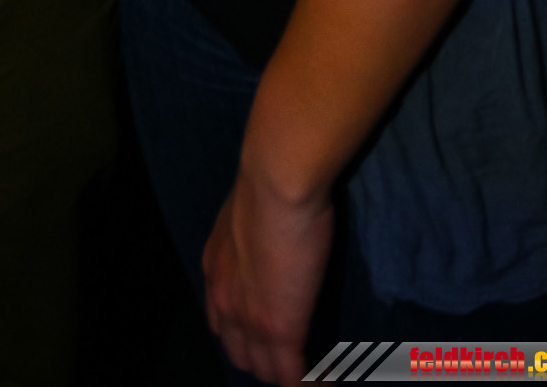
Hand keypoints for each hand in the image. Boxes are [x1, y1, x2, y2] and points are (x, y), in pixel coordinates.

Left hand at [203, 158, 333, 384]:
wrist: (276, 180)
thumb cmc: (268, 182)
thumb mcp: (248, 213)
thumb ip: (254, 234)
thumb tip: (272, 234)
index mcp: (216, 268)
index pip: (222, 322)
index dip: (244, 335)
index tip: (266, 336)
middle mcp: (224, 298)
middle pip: (239, 353)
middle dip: (263, 361)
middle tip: (294, 358)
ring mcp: (250, 319)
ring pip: (264, 371)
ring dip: (287, 375)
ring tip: (315, 372)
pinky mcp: (280, 329)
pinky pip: (293, 377)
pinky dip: (312, 384)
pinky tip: (329, 384)